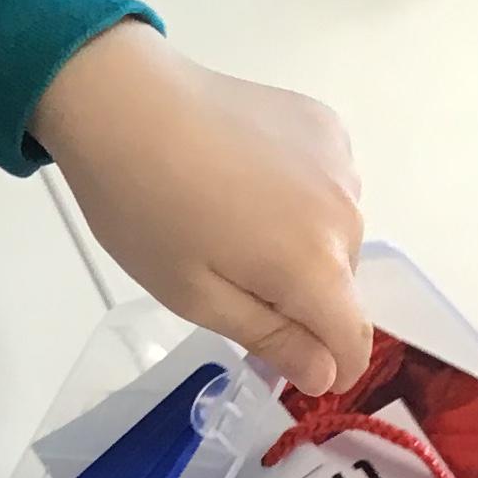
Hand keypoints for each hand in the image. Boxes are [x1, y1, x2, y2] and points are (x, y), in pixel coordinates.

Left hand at [32, 21, 370, 394]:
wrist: (124, 101)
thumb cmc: (144, 208)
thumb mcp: (194, 295)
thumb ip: (271, 338)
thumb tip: (325, 375)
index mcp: (316, 266)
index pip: (353, 341)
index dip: (327, 364)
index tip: (285, 360)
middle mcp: (346, 213)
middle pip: (342, 284)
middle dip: (300, 297)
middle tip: (223, 272)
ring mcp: (340, 161)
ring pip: (335, 231)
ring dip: (300, 241)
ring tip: (228, 216)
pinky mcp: (324, 123)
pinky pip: (327, 181)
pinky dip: (299, 191)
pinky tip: (243, 173)